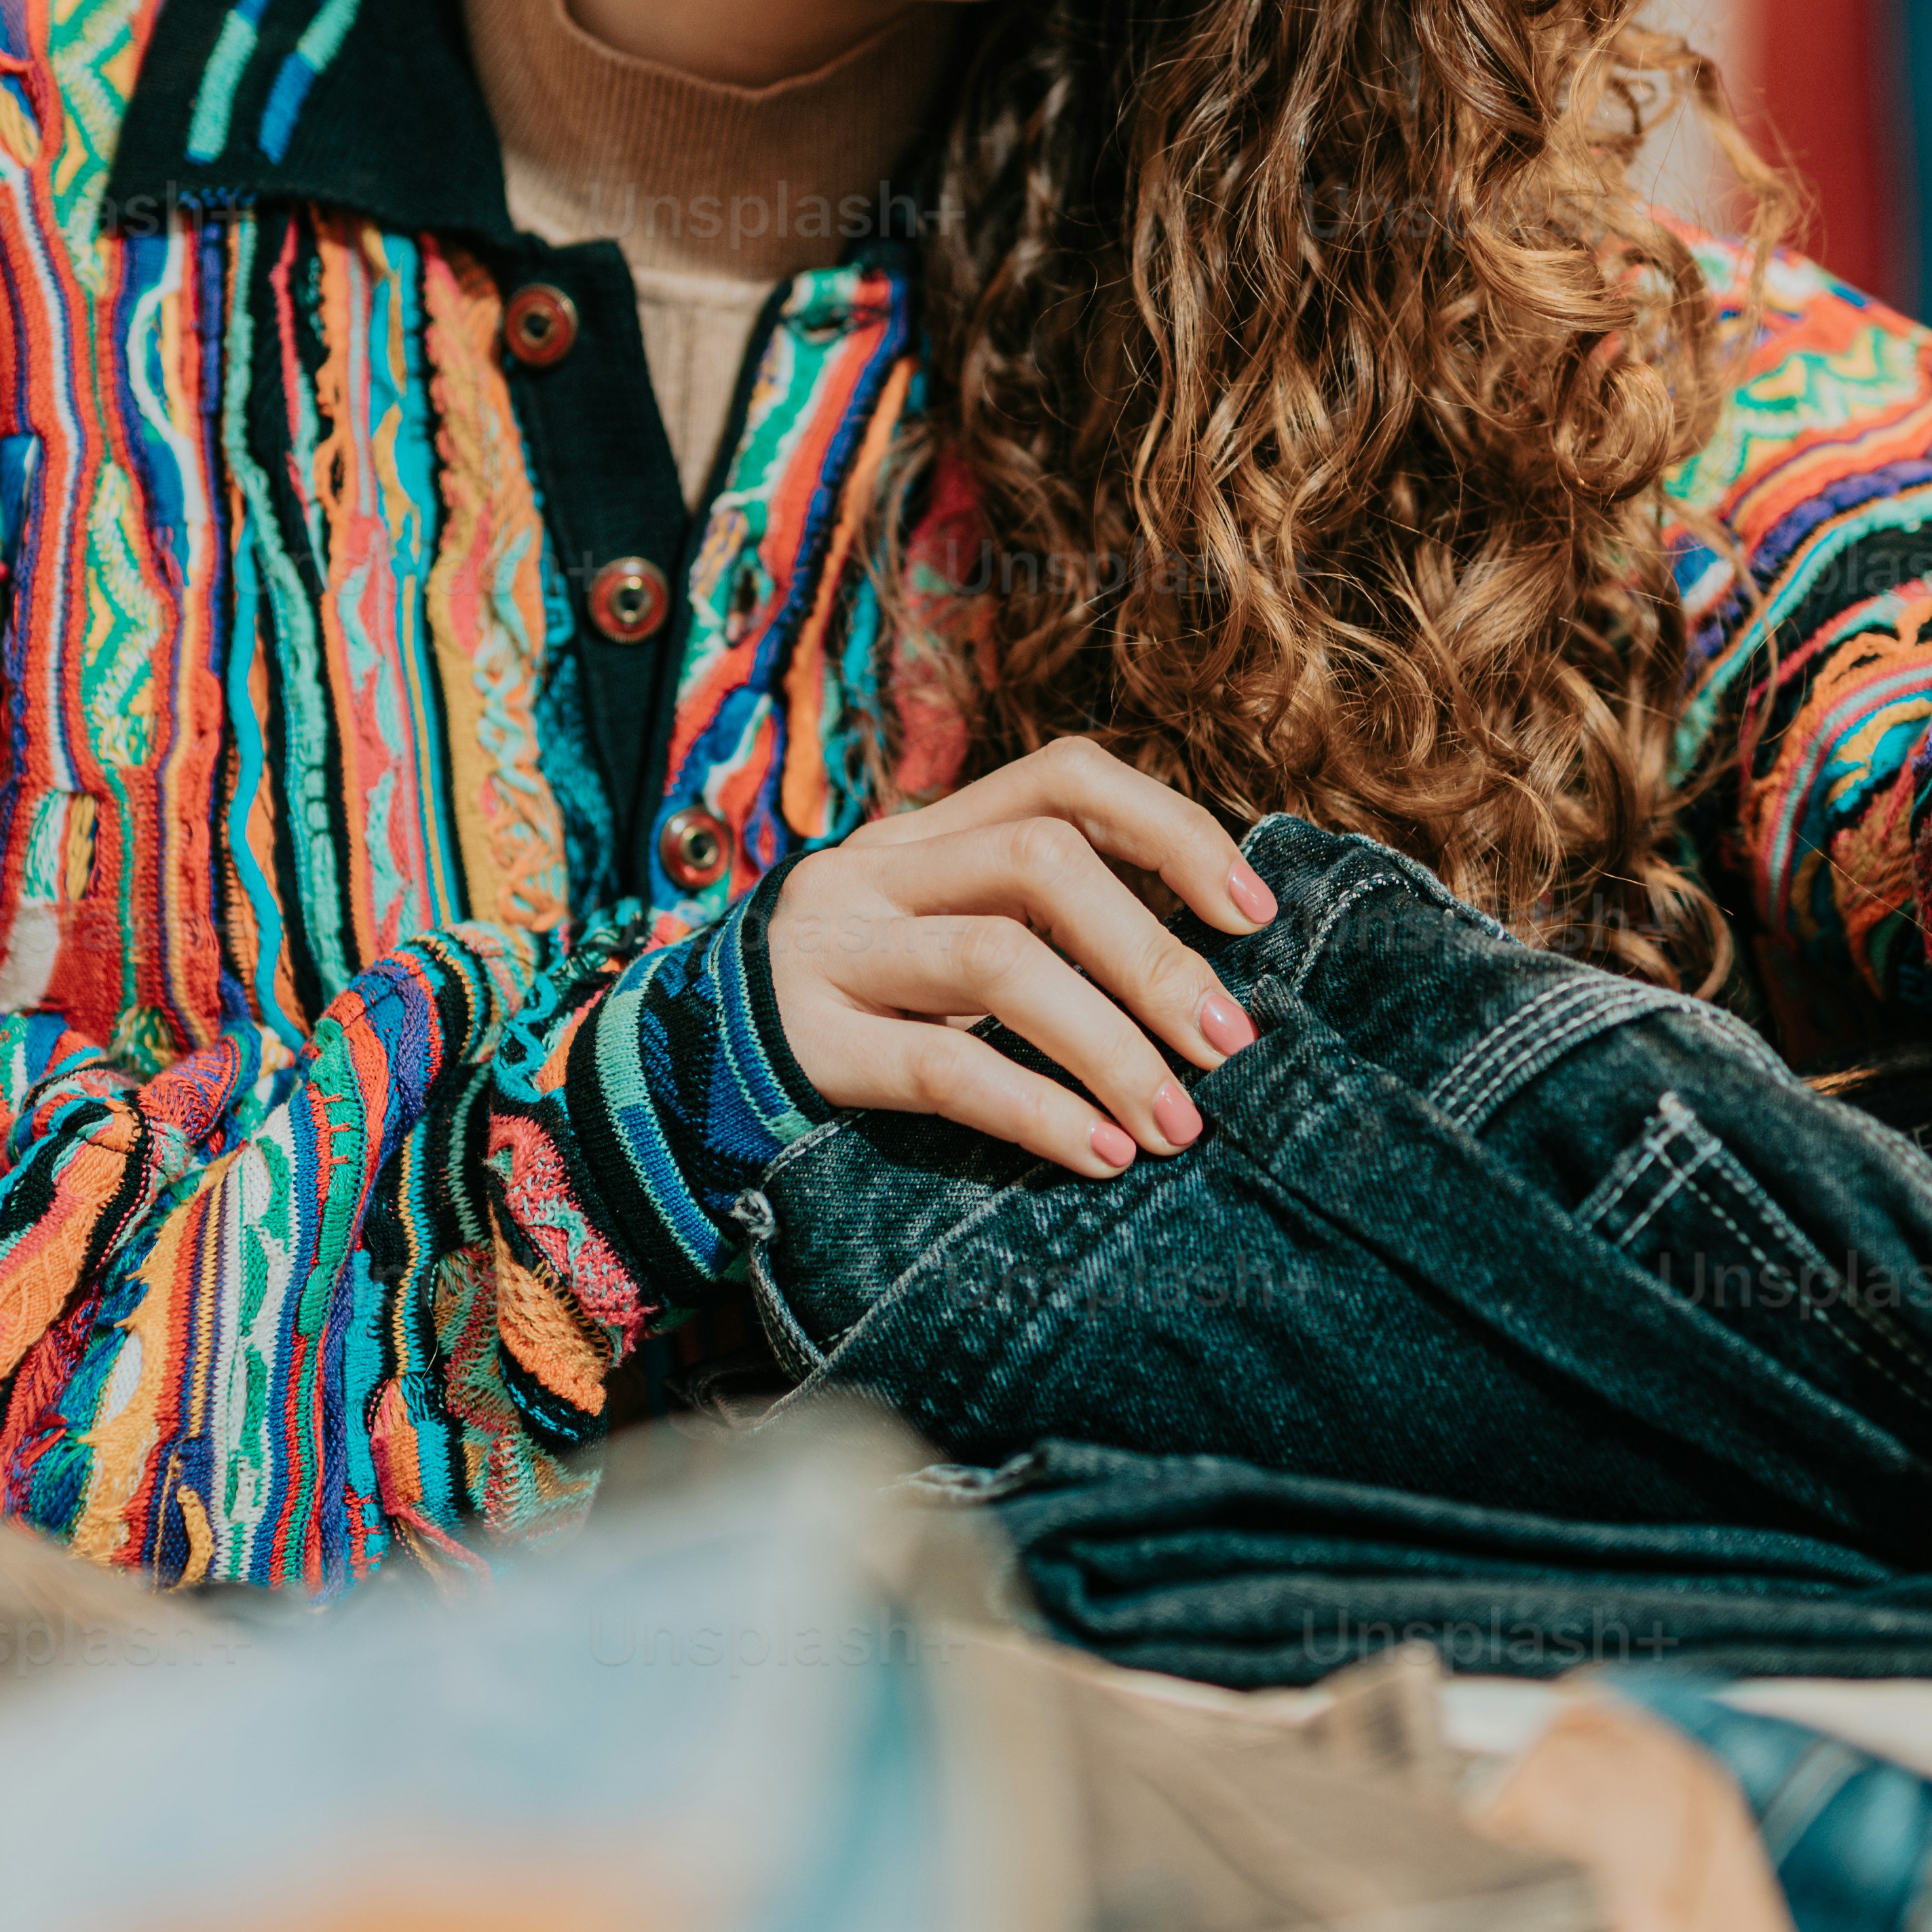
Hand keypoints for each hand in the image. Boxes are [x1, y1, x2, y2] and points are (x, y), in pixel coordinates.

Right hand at [763, 741, 1275, 1176]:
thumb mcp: (938, 937)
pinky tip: (1101, 1154)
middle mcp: (876, 872)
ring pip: (996, 960)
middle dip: (1154, 954)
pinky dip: (1037, 1112)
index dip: (1173, 832)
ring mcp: (835, 954)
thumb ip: (1038, 928)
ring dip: (1110, 1044)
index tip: (1253, 914)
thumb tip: (1209, 969)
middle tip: (1229, 1045)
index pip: (1062, 777)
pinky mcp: (810, 1048)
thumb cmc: (858, 1008)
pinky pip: (941, 1070)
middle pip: (1040, 864)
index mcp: (925, 833)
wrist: (679, 1068)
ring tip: (1178, 1122)